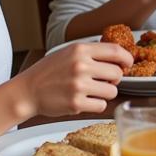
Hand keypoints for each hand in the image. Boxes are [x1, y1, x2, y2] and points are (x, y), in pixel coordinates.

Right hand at [17, 42, 131, 116]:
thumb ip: (92, 53)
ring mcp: (78, 85)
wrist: (27, 91)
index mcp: (80, 50)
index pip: (116, 51)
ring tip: (92, 91)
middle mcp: (80, 65)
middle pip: (118, 73)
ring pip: (112, 91)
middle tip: (104, 81)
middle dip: (114, 79)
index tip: (128, 64)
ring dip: (106, 93)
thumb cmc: (48, 72)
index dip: (127, 59)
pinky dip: (96, 104)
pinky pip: (102, 106)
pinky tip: (85, 100)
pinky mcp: (76, 103)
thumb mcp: (68, 53)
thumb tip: (119, 57)